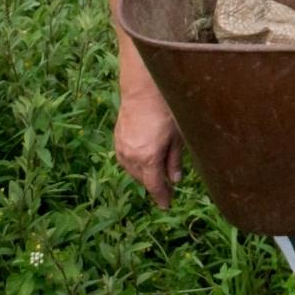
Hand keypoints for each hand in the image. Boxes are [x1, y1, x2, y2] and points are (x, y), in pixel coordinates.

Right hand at [114, 89, 186, 207]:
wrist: (143, 89)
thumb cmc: (165, 111)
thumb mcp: (177, 137)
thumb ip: (174, 161)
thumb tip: (175, 180)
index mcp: (148, 158)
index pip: (154, 185)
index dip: (161, 196)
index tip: (167, 204)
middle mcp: (131, 156)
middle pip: (143, 179)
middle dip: (154, 186)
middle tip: (166, 189)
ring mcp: (122, 147)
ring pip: (131, 170)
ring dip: (143, 175)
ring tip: (155, 176)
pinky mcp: (117, 139)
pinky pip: (124, 159)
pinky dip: (133, 165)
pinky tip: (142, 162)